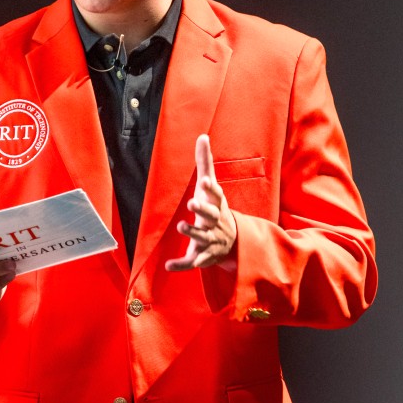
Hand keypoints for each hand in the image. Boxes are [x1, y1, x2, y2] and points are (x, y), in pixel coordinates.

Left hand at [165, 134, 236, 271]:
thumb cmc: (216, 208)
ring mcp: (210, 240)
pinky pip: (193, 261)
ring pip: (202, 237)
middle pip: (211, 216)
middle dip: (203, 210)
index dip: (211, 189)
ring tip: (181, 225)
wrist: (233, 242)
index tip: (204, 181)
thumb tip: (202, 136)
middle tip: (192, 202)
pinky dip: (182, 265)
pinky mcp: (203, 256)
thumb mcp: (211, 187)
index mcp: (217, 205)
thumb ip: (204, 162)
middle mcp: (216, 222)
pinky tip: (169, 265)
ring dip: (192, 232)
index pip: (216, 195)